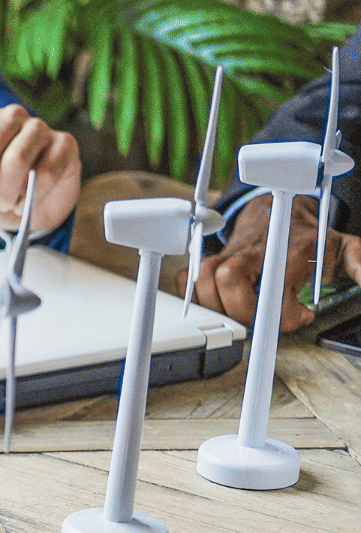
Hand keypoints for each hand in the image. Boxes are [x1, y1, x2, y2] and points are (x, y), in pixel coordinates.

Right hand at [177, 194, 360, 332]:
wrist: (279, 213)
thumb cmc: (308, 238)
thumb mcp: (344, 247)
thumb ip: (360, 263)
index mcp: (285, 249)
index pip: (273, 286)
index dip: (282, 314)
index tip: (299, 317)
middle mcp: (251, 251)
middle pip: (226, 280)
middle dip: (242, 311)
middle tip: (264, 320)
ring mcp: (226, 255)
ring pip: (202, 281)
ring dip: (218, 307)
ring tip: (244, 314)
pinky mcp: (209, 261)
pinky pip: (188, 280)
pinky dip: (196, 297)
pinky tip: (218, 305)